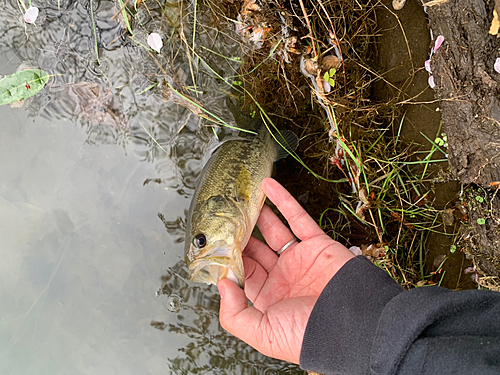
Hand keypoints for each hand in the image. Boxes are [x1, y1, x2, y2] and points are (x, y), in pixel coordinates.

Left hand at [217, 178, 353, 363]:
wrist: (353, 324)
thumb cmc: (309, 335)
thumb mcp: (262, 334)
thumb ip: (234, 314)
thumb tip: (222, 284)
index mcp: (269, 298)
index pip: (243, 273)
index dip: (230, 258)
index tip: (216, 242)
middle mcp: (283, 278)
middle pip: (256, 249)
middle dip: (240, 234)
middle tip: (226, 217)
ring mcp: (300, 259)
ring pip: (274, 230)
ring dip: (258, 214)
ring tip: (242, 200)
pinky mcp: (317, 244)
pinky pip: (297, 217)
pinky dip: (283, 200)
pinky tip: (268, 186)